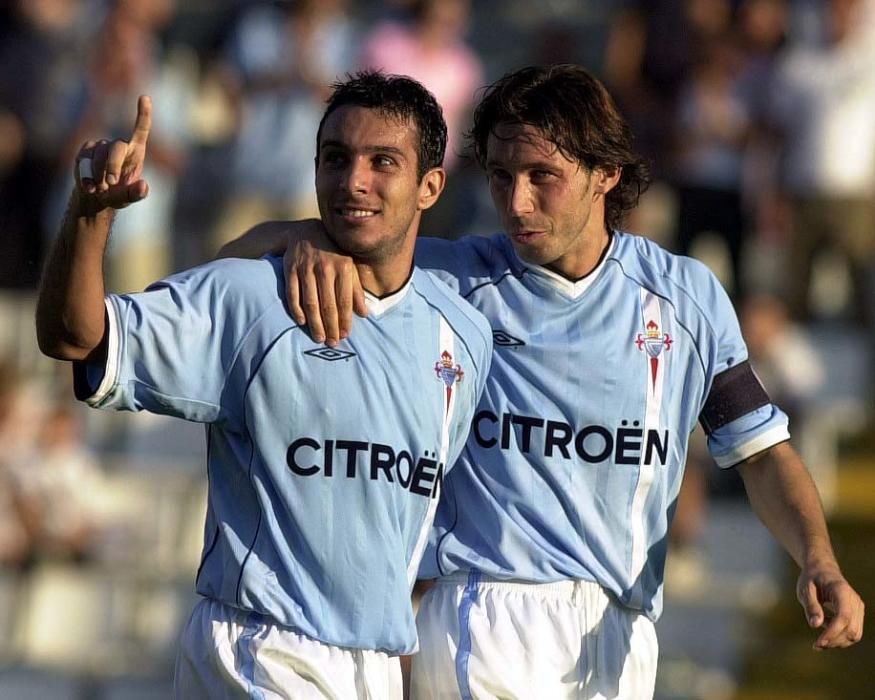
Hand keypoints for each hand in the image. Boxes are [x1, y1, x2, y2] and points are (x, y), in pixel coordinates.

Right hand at [74, 95, 151, 212]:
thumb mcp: (129, 198)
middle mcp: (118, 145)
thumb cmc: (118, 194)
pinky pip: (84, 160)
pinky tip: (89, 187)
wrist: (97, 197)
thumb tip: (143, 186)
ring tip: (101, 189)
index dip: (143, 114)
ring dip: (98, 175)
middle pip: (116, 148)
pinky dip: (86, 176)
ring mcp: (101, 146)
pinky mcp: (85, 151)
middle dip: (112, 166)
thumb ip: (136, 193)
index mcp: (135, 152)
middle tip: (110, 184)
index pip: (140, 130)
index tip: (145, 97)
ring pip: (98, 156)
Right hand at [284, 220, 366, 345]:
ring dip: (315, 323)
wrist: (308, 232)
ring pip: (311, 302)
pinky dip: (296, 309)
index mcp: (343, 267)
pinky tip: (301, 322)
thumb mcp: (350, 268)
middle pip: (327, 304)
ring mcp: (306, 268)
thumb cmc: (334, 254)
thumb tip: (365, 314)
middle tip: (332, 343)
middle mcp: (325, 268)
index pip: (344, 301)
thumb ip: (356, 290)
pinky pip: (293, 293)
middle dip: (331, 326)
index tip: (345, 335)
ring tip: (319, 337)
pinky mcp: (290, 269)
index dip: (345, 320)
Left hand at [797, 561, 863, 648]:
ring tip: (819, 642)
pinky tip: (825, 633)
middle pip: (851, 629)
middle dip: (834, 640)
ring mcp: (858, 607)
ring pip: (855, 634)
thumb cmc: (811, 579)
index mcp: (841, 590)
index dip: (832, 632)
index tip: (818, 642)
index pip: (843, 616)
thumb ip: (811, 606)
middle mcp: (854, 600)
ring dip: (838, 642)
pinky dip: (841, 637)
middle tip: (816, 645)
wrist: (822, 570)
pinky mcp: (857, 614)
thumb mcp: (805, 589)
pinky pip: (853, 631)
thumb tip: (815, 625)